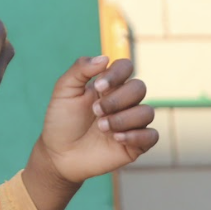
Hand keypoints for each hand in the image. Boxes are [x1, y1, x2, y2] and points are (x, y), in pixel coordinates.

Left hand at [20, 56, 155, 208]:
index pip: (126, 67)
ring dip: (123, 119)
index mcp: (107, 84)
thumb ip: (80, 69)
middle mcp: (123, 101)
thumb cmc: (61, 120)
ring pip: (147, 112)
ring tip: (101, 127)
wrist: (59, 153)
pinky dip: (135, 135)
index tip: (98, 86)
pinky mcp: (136, 144)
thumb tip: (105, 57)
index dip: (117, 73)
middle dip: (117, 99)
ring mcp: (131, 122)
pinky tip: (116, 138)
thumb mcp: (64, 91)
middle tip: (95, 110)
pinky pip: (152, 135)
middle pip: (138, 88)